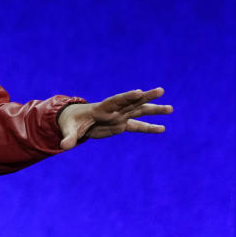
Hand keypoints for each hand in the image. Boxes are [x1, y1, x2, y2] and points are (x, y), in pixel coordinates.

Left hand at [57, 87, 171, 150]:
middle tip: (160, 90)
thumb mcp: (69, 130)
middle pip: (132, 102)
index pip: (116, 101)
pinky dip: (149, 127)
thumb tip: (64, 146)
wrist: (74, 121)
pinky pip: (137, 126)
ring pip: (139, 111)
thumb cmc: (70, 122)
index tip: (139, 92)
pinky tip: (163, 128)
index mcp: (101, 108)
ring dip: (154, 109)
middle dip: (145, 97)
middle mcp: (113, 110)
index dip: (127, 97)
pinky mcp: (121, 125)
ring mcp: (119, 117)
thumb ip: (69, 137)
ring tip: (171, 108)